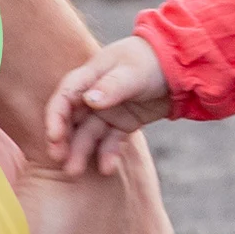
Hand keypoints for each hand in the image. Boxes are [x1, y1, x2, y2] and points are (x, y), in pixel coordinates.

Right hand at [46, 35, 169, 175]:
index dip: (56, 116)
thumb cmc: (152, 61)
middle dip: (63, 140)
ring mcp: (108, 111)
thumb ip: (111, 87)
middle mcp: (94, 95)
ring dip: (80, 152)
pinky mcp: (123, 124)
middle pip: (71, 119)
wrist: (180, 69)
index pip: (65, 97)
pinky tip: (106, 169)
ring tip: (73, 172)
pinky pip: (111, 142)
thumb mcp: (132, 72)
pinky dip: (108, 154)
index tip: (54, 137)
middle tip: (59, 159)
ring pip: (88, 134)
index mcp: (91, 77)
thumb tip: (89, 101)